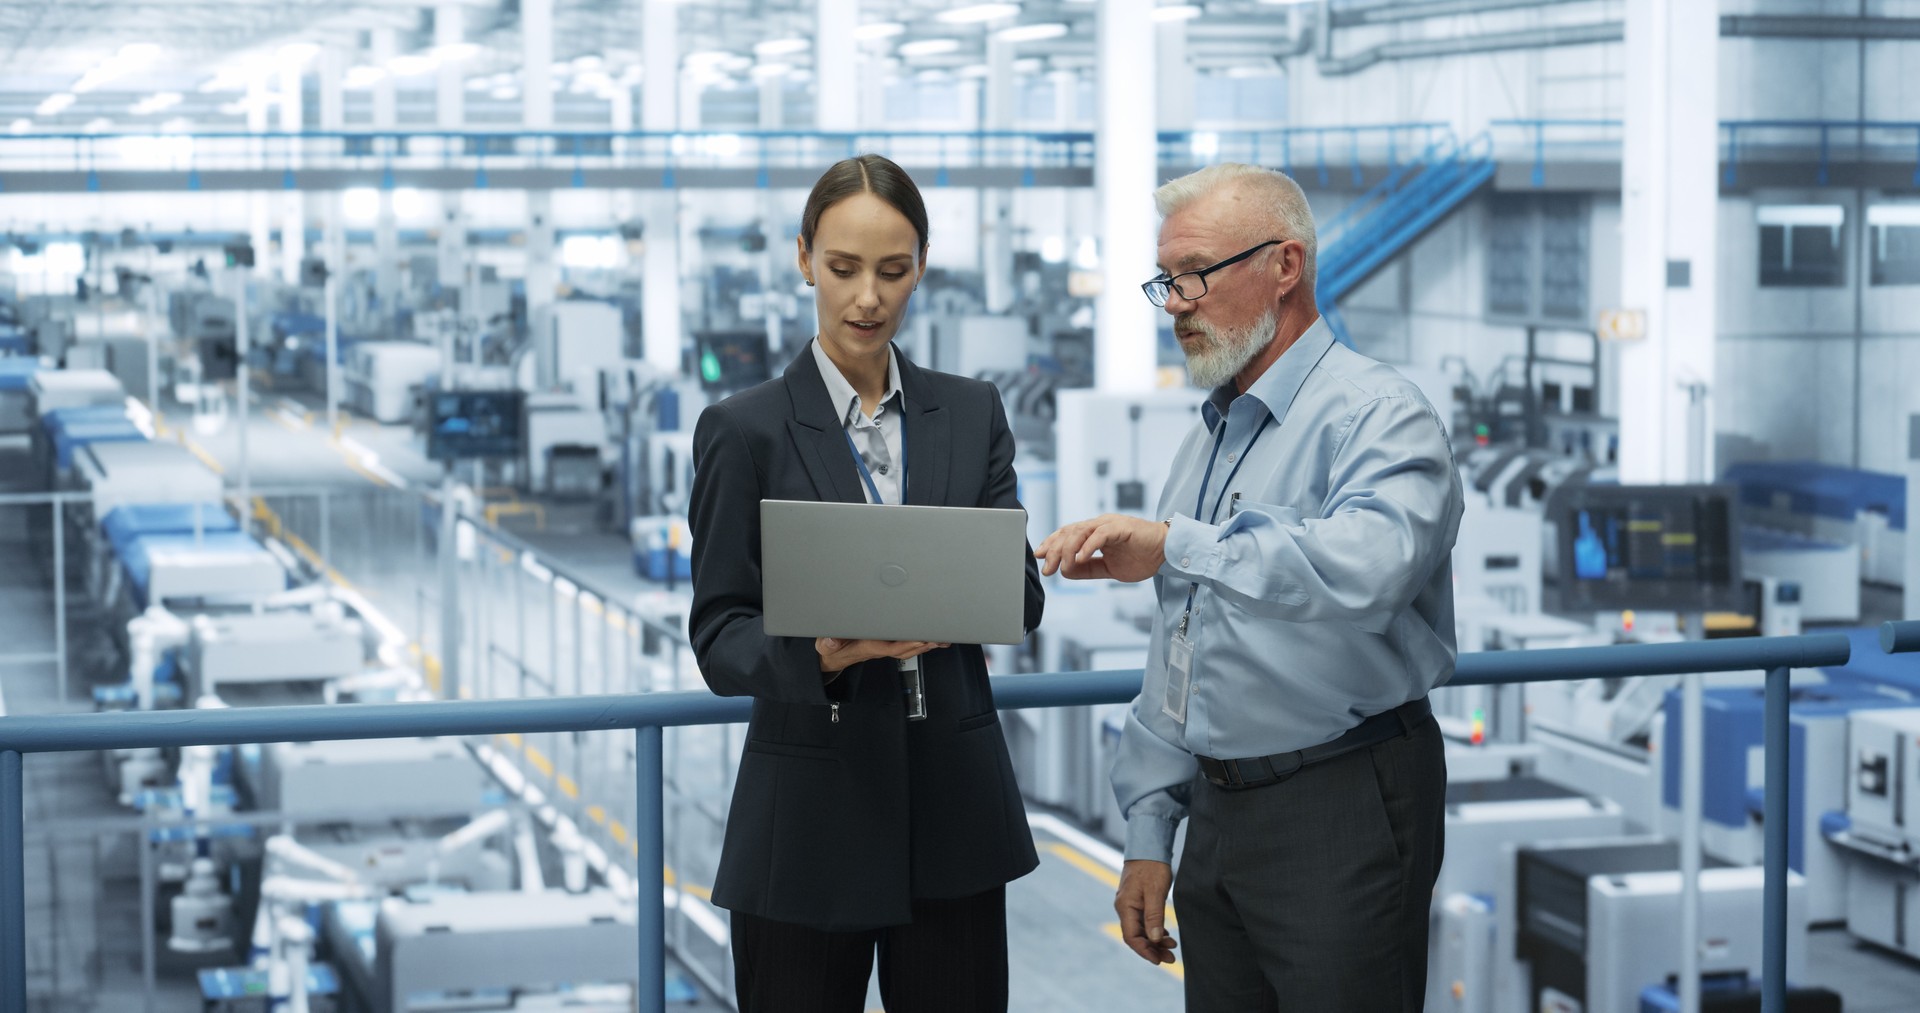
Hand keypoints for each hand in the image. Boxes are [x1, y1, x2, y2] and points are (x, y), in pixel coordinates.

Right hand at [815, 637, 946, 675]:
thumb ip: (828, 643)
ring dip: (926, 643)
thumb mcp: (825, 644)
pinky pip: (907, 643)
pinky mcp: (886, 643)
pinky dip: (921, 641)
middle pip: (905, 649)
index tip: (920, 638)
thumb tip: (831, 642)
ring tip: (942, 638)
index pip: (890, 647)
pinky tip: (933, 638)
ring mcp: (884, 647)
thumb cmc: (832, 648)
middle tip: (940, 637)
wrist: (833, 655)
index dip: (906, 644)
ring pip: (908, 648)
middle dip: (923, 643)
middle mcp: (879, 649)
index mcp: (867, 647)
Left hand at [1035, 514, 1166, 582]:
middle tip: (1046, 568)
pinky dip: (1088, 547)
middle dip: (1054, 550)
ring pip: (1080, 531)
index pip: (1067, 534)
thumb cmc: (1141, 556)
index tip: (1039, 557)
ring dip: (1067, 549)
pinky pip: (1100, 535)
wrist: (1166, 552)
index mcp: (1095, 532)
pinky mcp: (1122, 528)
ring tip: (1061, 566)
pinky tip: (1079, 559)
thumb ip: (1089, 569)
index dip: (1051, 544)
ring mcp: (1110, 524)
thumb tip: (1066, 571)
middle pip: (1069, 532)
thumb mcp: (1108, 568)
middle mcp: (1099, 525)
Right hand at [1115, 860, 1176, 964]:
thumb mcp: (1155, 892)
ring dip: (1155, 941)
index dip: (1145, 951)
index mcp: (1126, 907)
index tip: (1159, 960)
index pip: (1132, 937)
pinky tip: (1165, 934)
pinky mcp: (1137, 900)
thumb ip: (1154, 916)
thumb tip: (1154, 939)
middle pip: (1136, 936)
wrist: (1148, 846)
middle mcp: (1124, 908)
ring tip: (1172, 947)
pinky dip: (1154, 930)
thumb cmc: (1152, 867)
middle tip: (1171, 958)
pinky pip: (1143, 921)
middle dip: (1152, 949)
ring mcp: (1130, 904)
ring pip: (1141, 930)